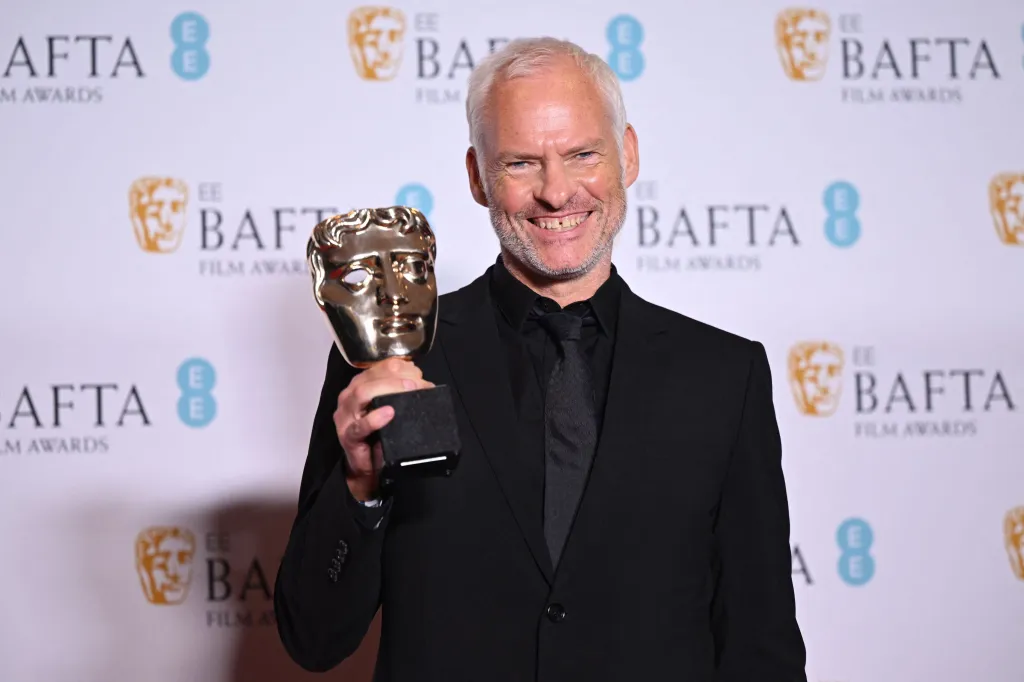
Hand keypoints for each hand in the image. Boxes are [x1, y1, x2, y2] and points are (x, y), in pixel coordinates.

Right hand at [334, 357, 433, 500]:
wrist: (367, 466)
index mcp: (361, 384)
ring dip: (388, 389)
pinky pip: (359, 426)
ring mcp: (346, 416)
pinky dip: (374, 418)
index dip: (403, 367)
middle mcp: (350, 395)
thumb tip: (425, 385)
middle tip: (418, 385)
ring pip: (362, 393)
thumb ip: (403, 394)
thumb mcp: (392, 409)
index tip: (419, 375)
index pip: (381, 366)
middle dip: (398, 377)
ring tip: (408, 392)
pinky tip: (389, 413)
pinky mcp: (348, 436)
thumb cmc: (379, 434)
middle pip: (372, 377)